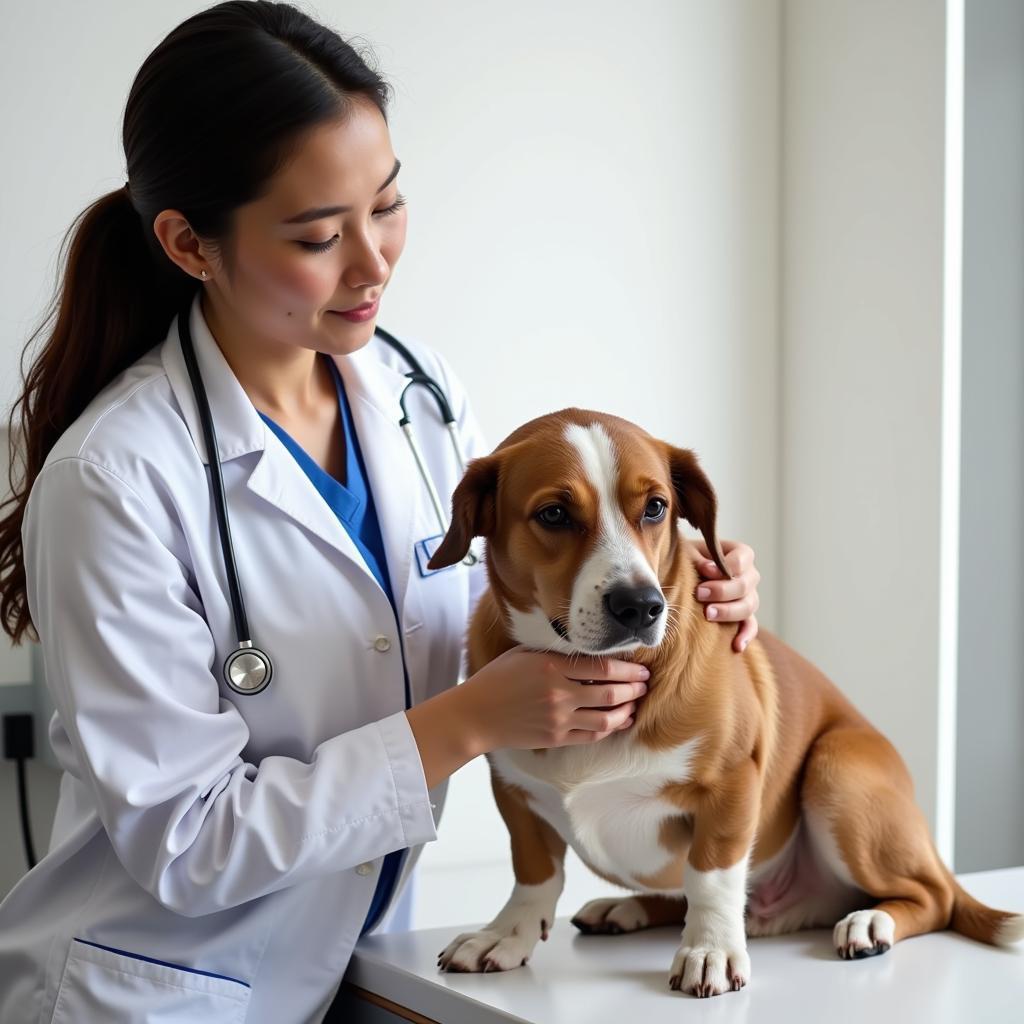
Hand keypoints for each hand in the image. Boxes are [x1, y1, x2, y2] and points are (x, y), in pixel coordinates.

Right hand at [459, 646, 649, 753]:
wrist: (476, 715)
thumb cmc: (498, 679)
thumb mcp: (525, 654)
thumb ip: (556, 654)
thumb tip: (589, 650)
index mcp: (552, 667)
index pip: (602, 668)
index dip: (628, 669)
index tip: (641, 668)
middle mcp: (559, 694)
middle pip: (610, 693)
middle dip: (634, 689)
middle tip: (645, 684)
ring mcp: (559, 719)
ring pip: (606, 718)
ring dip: (627, 711)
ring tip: (635, 704)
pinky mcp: (556, 738)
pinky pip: (591, 735)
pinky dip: (609, 728)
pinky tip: (617, 721)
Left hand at [690, 539, 759, 652]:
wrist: (681, 576)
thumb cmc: (686, 559)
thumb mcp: (689, 553)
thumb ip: (699, 558)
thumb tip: (706, 567)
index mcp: (739, 555)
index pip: (743, 558)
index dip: (726, 566)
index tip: (705, 570)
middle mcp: (748, 576)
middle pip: (745, 585)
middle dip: (722, 590)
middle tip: (700, 593)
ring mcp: (748, 597)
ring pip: (748, 606)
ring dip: (729, 611)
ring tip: (708, 614)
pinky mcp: (743, 616)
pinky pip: (750, 626)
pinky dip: (745, 635)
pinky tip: (737, 646)